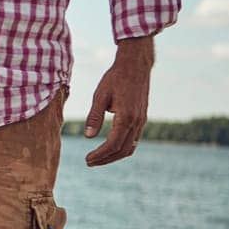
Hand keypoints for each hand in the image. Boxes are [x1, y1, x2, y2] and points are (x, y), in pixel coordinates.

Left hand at [84, 37, 153, 166]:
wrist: (136, 66)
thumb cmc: (115, 78)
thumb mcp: (100, 95)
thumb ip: (94, 117)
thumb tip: (88, 136)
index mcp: (126, 117)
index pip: (113, 144)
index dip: (100, 155)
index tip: (87, 159)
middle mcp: (137, 122)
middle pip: (122, 150)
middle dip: (106, 159)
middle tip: (89, 162)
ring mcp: (141, 121)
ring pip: (130, 147)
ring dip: (114, 156)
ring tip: (98, 158)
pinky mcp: (142, 119)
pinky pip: (134, 139)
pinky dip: (122, 148)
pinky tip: (110, 148)